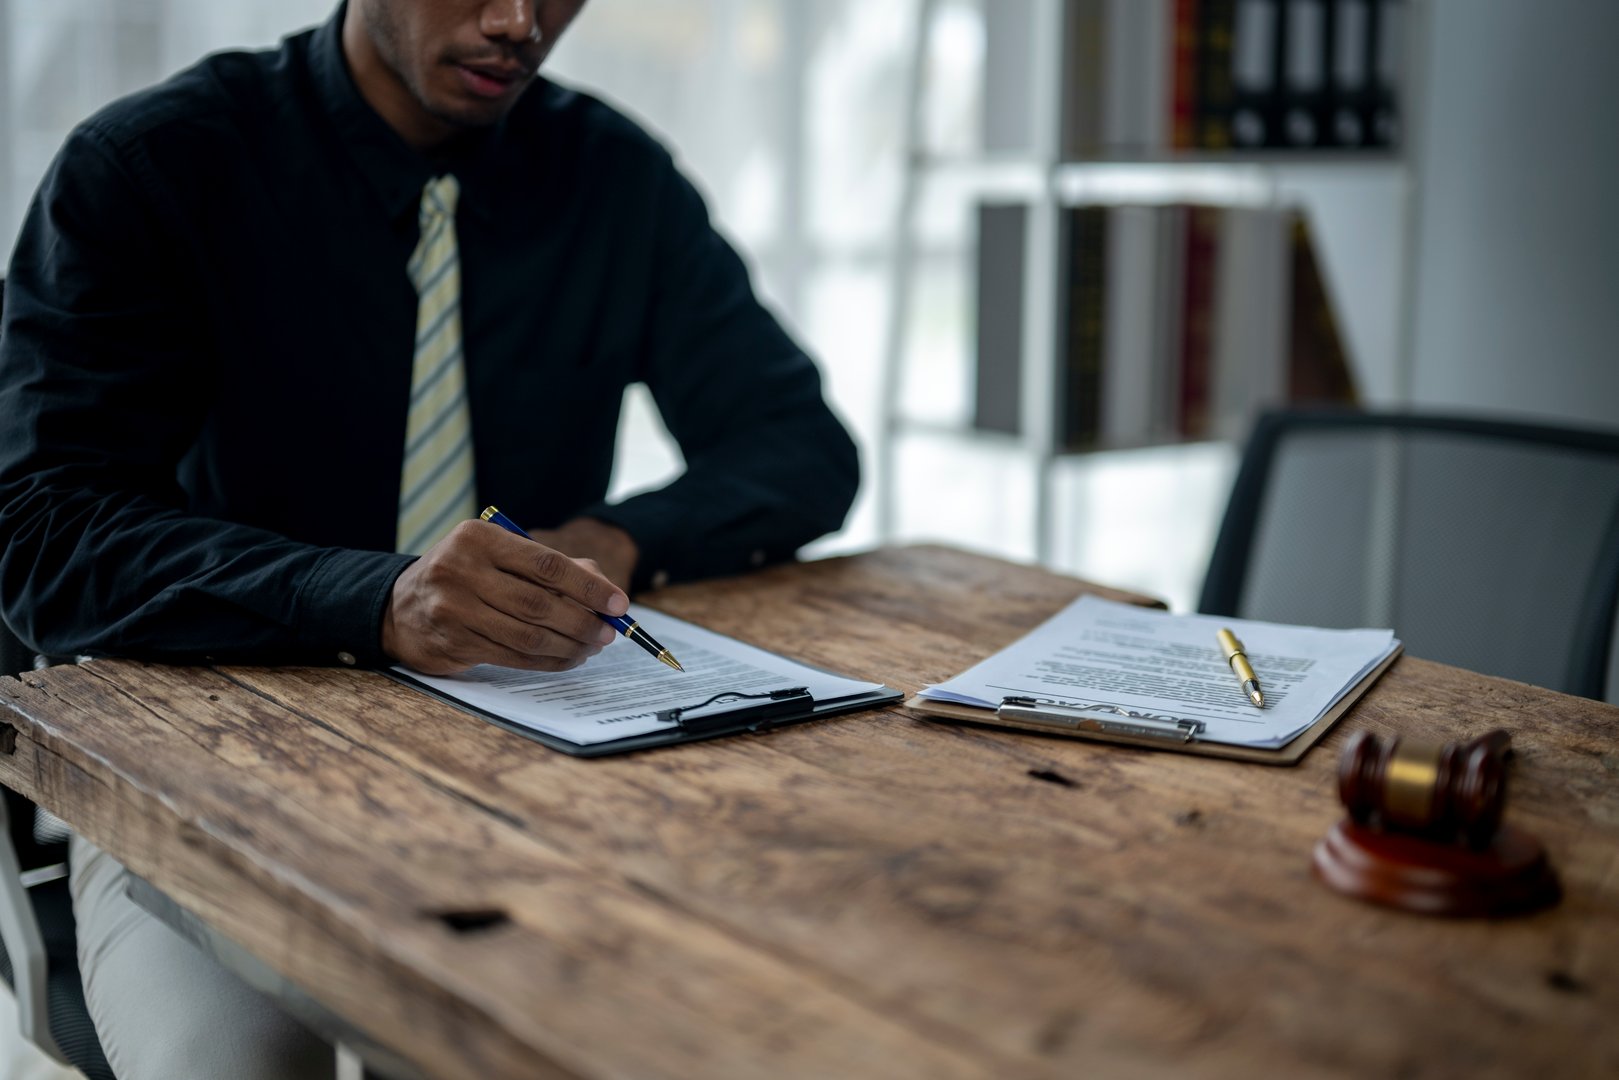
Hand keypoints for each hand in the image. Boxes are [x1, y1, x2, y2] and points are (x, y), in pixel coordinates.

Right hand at [381, 519, 628, 674]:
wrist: (399, 607)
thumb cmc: (465, 575)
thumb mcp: (498, 554)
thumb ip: (551, 565)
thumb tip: (602, 590)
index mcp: (478, 538)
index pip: (547, 563)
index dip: (588, 587)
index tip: (618, 603)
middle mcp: (461, 571)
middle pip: (539, 604)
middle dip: (583, 622)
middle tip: (608, 632)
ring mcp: (453, 610)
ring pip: (528, 635)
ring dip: (569, 646)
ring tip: (591, 647)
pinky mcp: (452, 643)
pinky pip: (513, 657)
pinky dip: (547, 661)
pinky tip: (566, 658)